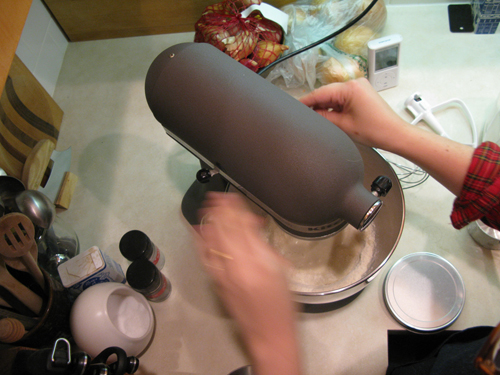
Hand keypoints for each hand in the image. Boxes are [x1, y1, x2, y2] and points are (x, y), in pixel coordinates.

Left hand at [196, 192, 301, 374]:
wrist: (268, 333)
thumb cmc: (280, 304)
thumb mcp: (278, 270)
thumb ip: (262, 246)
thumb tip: (251, 225)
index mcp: (251, 261)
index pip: (238, 226)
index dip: (233, 208)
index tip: (231, 195)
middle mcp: (232, 266)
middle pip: (222, 231)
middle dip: (218, 211)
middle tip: (217, 195)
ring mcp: (221, 275)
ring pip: (210, 242)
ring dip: (208, 222)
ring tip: (206, 206)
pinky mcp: (216, 283)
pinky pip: (204, 257)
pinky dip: (201, 241)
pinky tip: (198, 231)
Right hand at [300, 78, 473, 195]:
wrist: (396, 135)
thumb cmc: (376, 130)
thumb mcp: (343, 125)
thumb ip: (323, 117)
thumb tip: (310, 114)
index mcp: (350, 87)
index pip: (320, 93)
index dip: (305, 101)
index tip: (293, 107)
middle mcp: (355, 83)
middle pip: (326, 93)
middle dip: (315, 105)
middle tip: (301, 116)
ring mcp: (359, 88)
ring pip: (333, 97)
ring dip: (325, 108)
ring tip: (315, 119)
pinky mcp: (361, 95)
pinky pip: (342, 99)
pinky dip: (334, 108)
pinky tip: (328, 117)